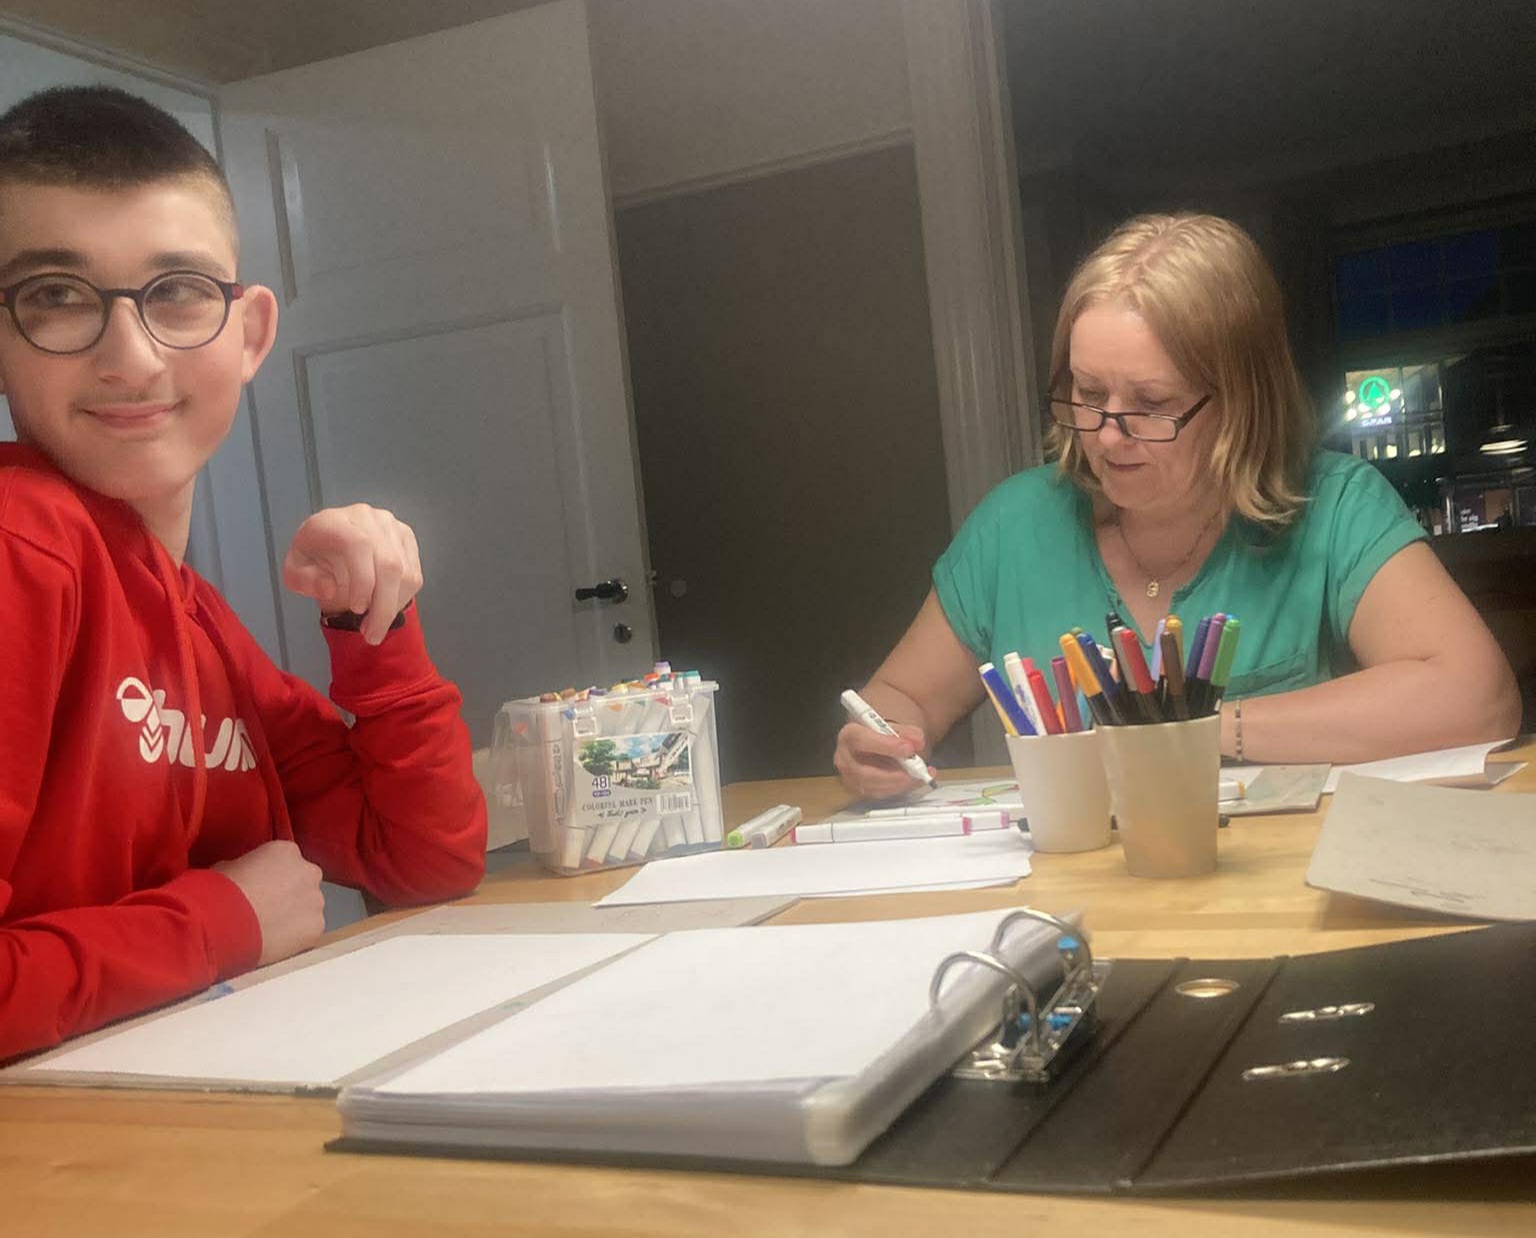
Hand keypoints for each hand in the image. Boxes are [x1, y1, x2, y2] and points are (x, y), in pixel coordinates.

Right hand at [214, 841, 325, 966]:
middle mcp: (308, 871)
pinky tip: (275, 940)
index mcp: (286, 851)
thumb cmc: (220, 893)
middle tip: (268, 909)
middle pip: (304, 882)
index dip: (273, 876)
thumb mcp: (226, 867)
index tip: (261, 888)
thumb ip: (245, 867)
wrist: (223, 924)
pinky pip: (309, 930)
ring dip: (295, 915)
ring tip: (268, 928)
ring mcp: (316, 899)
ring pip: (309, 907)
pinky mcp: (317, 926)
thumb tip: (243, 875)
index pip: (287, 861)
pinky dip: (296, 936)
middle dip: (290, 894)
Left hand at [283, 504, 422, 644]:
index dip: (363, 579)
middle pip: (388, 563)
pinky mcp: (406, 538)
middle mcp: (367, 517)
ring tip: (374, 626)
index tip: (356, 608)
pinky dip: (401, 600)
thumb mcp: (294, 572)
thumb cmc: (312, 559)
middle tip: (371, 635)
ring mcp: (390, 526)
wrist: (330, 545)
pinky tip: (383, 610)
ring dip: (392, 607)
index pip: (359, 545)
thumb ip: (304, 580)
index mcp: (334, 521)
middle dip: (382, 606)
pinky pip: (413, 575)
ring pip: (405, 573)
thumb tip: (330, 586)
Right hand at [833, 721, 933, 799]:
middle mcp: (845, 758)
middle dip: (893, 774)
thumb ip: (907, 732)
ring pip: (873, 787)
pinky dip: (900, 788)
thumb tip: (917, 741)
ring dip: (899, 783)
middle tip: (916, 770)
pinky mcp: (861, 790)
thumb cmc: (881, 735)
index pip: (861, 740)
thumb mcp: (894, 727)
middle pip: (864, 772)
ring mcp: (851, 778)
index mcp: (849, 735)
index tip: (909, 748)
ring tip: (919, 775)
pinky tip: (914, 781)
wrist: (875, 745)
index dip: (886, 745)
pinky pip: (880, 794)